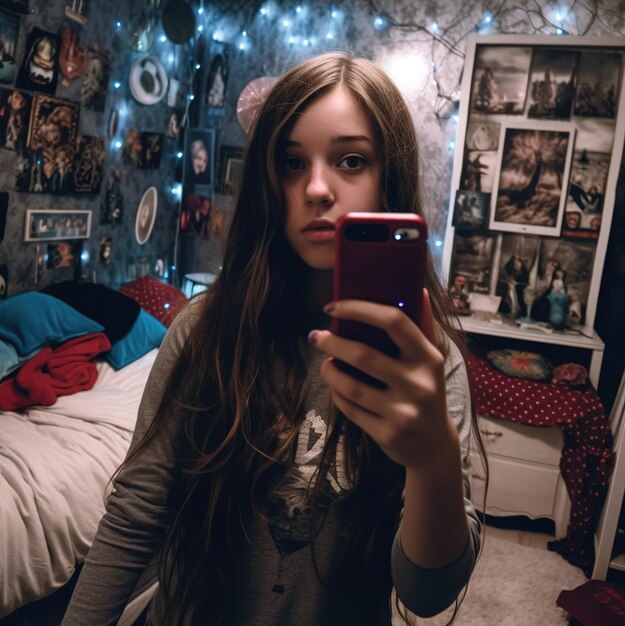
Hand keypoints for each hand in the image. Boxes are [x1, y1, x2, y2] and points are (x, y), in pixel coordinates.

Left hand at [309, 290, 455, 469]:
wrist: (434, 446)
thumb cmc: (427, 391)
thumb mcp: (430, 360)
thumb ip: (422, 324)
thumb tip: (418, 288)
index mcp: (429, 357)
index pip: (393, 321)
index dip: (359, 309)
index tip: (334, 306)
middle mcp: (419, 383)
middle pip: (363, 354)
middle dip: (332, 342)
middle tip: (316, 335)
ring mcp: (404, 412)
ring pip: (350, 386)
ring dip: (329, 370)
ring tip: (325, 362)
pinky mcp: (389, 434)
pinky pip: (350, 409)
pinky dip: (337, 395)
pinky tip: (336, 388)